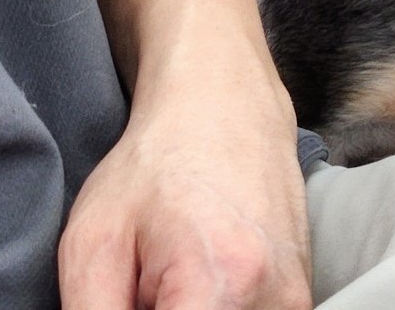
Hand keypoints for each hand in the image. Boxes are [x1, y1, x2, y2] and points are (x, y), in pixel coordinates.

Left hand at [59, 34, 312, 308]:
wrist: (225, 103)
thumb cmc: (156, 162)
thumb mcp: (93, 244)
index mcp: (221, 285)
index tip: (125, 301)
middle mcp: (275, 302)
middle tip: (142, 287)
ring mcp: (296, 304)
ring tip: (166, 286)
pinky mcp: (301, 301)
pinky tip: (193, 287)